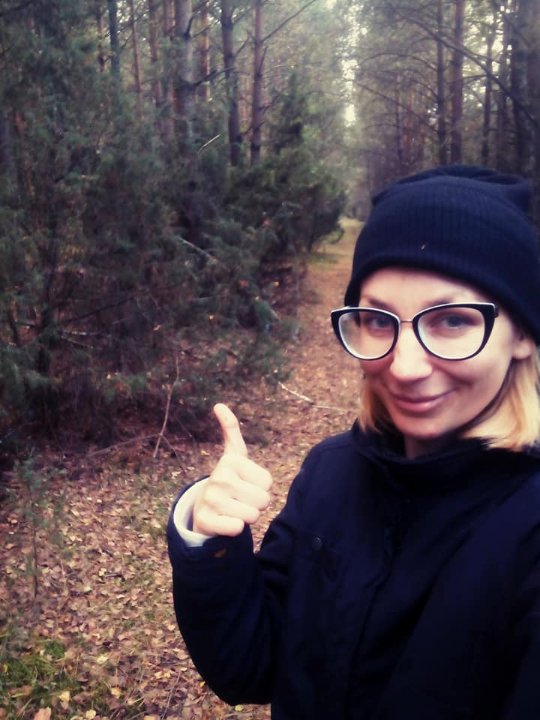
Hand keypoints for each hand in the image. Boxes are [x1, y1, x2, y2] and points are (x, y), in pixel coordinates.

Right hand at [192, 404, 272, 536]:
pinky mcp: (205, 520)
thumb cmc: (228, 481)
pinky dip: (234, 529)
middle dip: (255, 504)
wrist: (203, 510)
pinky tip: (224, 522)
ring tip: (232, 510)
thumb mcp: (233, 454)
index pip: (268, 483)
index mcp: (231, 461)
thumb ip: (231, 429)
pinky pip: (237, 529)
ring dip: (246, 517)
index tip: (244, 484)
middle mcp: (219, 477)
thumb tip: (219, 405)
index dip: (260, 488)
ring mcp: (210, 499)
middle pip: (263, 500)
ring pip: (252, 516)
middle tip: (239, 499)